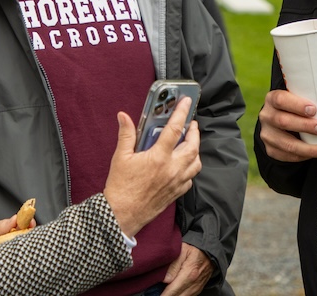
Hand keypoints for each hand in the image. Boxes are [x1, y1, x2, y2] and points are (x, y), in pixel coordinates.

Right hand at [103, 97, 201, 237]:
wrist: (122, 214)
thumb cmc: (120, 186)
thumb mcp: (120, 157)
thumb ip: (126, 134)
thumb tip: (124, 116)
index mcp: (158, 157)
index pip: (175, 129)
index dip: (181, 113)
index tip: (186, 102)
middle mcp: (172, 169)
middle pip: (193, 146)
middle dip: (194, 132)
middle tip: (191, 124)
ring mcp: (176, 182)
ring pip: (196, 163)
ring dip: (195, 150)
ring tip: (190, 142)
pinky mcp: (176, 193)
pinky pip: (190, 178)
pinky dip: (190, 168)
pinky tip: (184, 164)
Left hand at [161, 243, 212, 294]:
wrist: (209, 254)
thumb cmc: (193, 250)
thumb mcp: (182, 250)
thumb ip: (174, 265)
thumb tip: (165, 279)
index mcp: (189, 274)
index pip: (173, 290)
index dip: (164, 295)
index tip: (157, 295)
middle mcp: (193, 284)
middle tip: (157, 294)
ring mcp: (196, 289)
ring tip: (164, 293)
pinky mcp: (197, 291)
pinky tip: (172, 293)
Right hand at [257, 89, 316, 161]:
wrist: (278, 123)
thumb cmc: (296, 108)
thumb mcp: (305, 100)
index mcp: (273, 99)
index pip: (281, 99)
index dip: (296, 105)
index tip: (314, 110)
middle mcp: (266, 116)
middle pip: (282, 121)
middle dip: (305, 126)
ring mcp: (267, 134)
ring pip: (286, 143)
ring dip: (308, 148)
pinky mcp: (271, 149)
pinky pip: (286, 156)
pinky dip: (303, 156)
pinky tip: (316, 154)